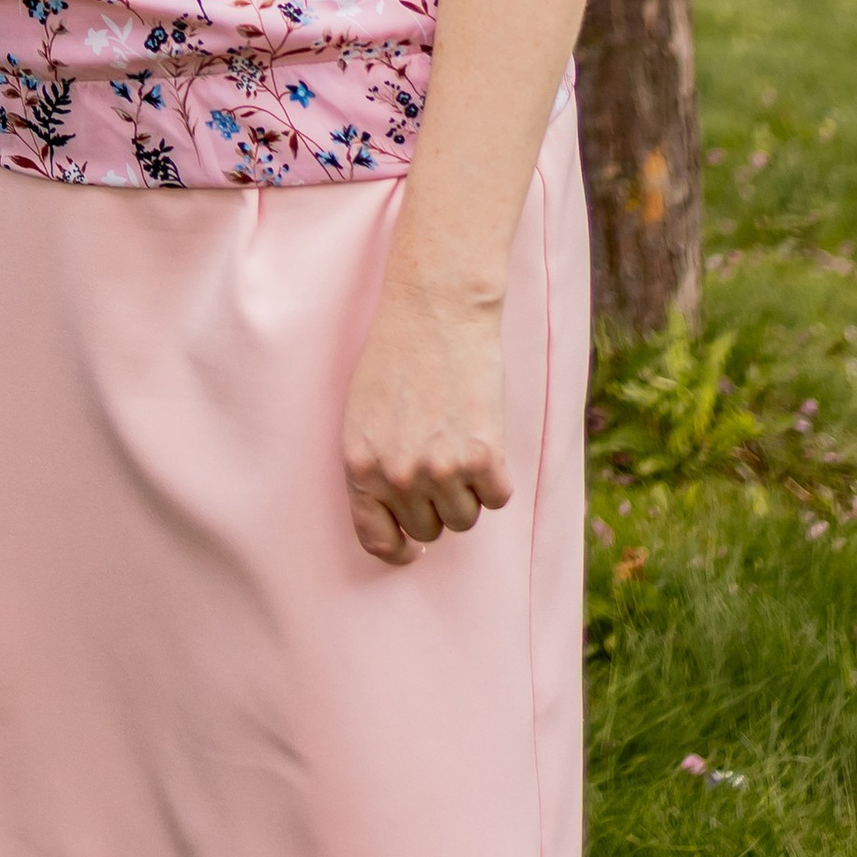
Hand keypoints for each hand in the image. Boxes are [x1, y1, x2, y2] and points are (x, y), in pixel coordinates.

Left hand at [340, 280, 512, 567]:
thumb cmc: (396, 354)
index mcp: (359, 466)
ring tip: (459, 442)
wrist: (436, 308)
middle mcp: (397, 476)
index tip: (412, 546)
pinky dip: (496, 476)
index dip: (398, 548)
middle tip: (440, 461)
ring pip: (465, 519)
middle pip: (428, 530)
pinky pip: (497, 497)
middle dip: (434, 504)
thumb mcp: (363, 414)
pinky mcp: (484, 459)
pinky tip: (484, 436)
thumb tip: (395, 515)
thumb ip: (374, 465)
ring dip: (467, 492)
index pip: (376, 540)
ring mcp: (441, 471)